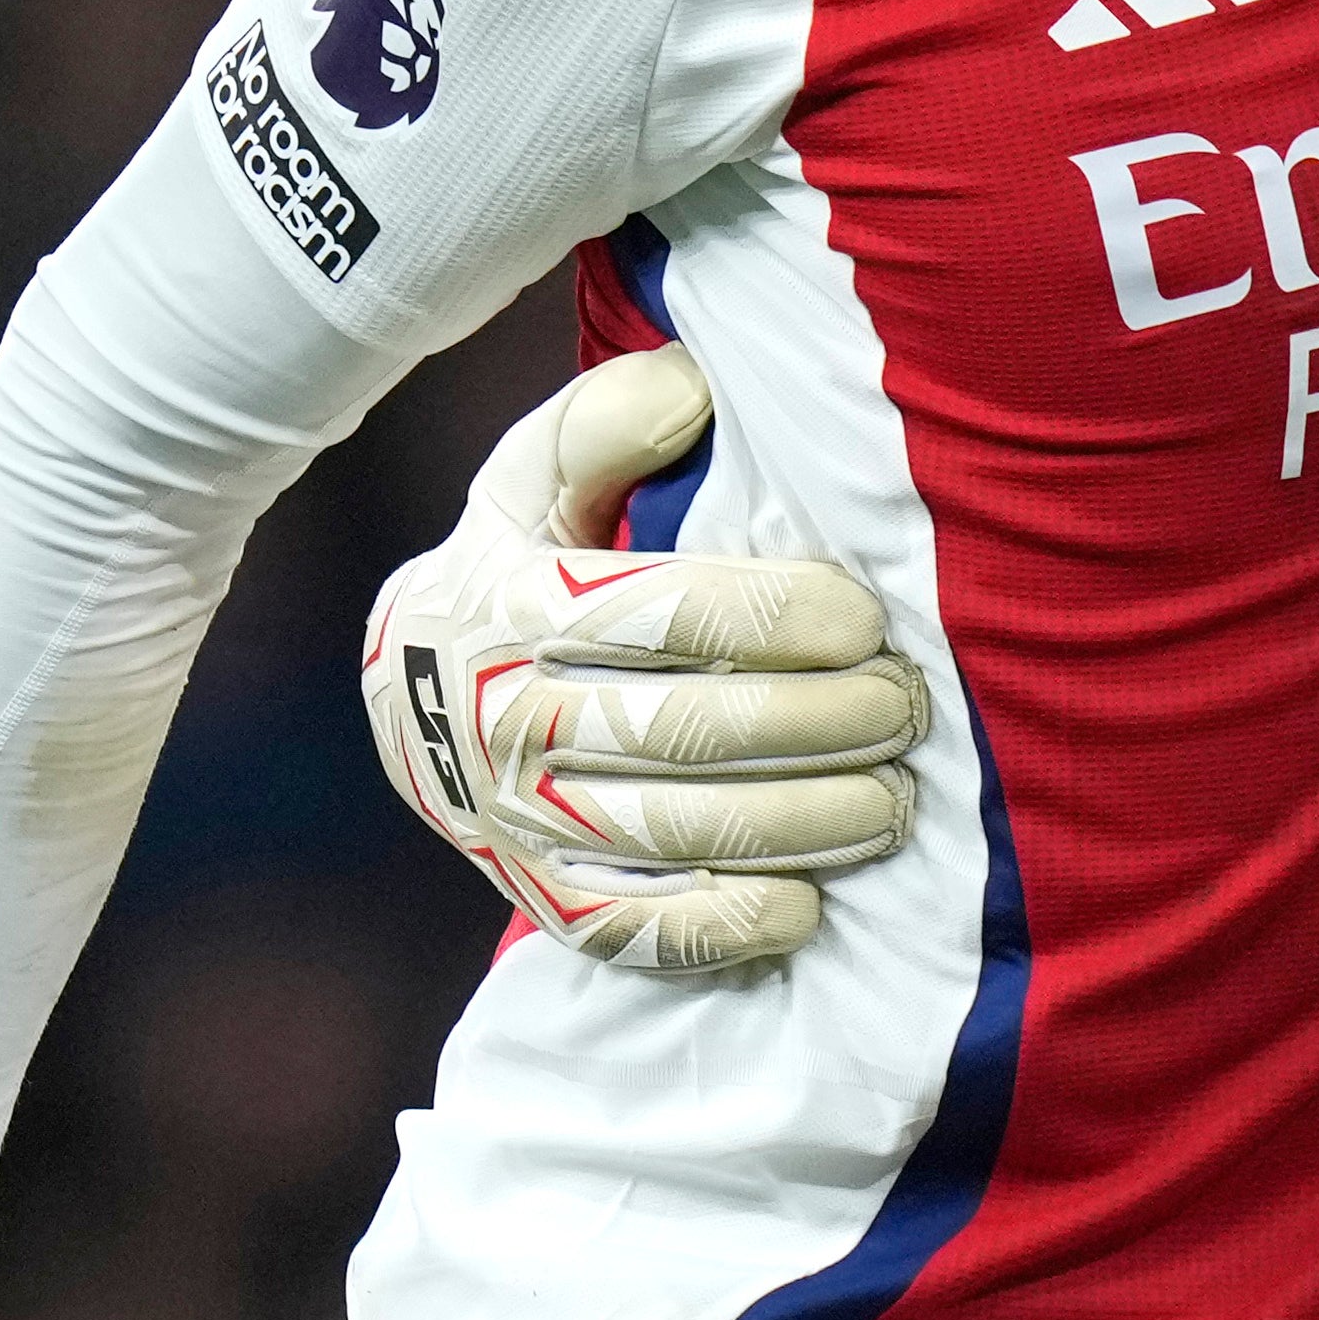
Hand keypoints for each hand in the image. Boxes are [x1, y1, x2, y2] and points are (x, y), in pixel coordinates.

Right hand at [363, 344, 925, 971]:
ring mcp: (519, 820)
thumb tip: (693, 387)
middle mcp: (508, 719)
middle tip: (909, 707)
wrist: (408, 700)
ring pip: (681, 835)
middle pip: (691, 733)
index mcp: (513, 604)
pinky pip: (637, 932)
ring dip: (808, 823)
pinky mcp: (539, 897)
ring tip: (897, 799)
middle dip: (825, 722)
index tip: (868, 622)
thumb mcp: (533, 482)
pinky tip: (810, 904)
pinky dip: (728, 926)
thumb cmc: (516, 568)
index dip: (782, 620)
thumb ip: (604, 426)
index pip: (666, 615)